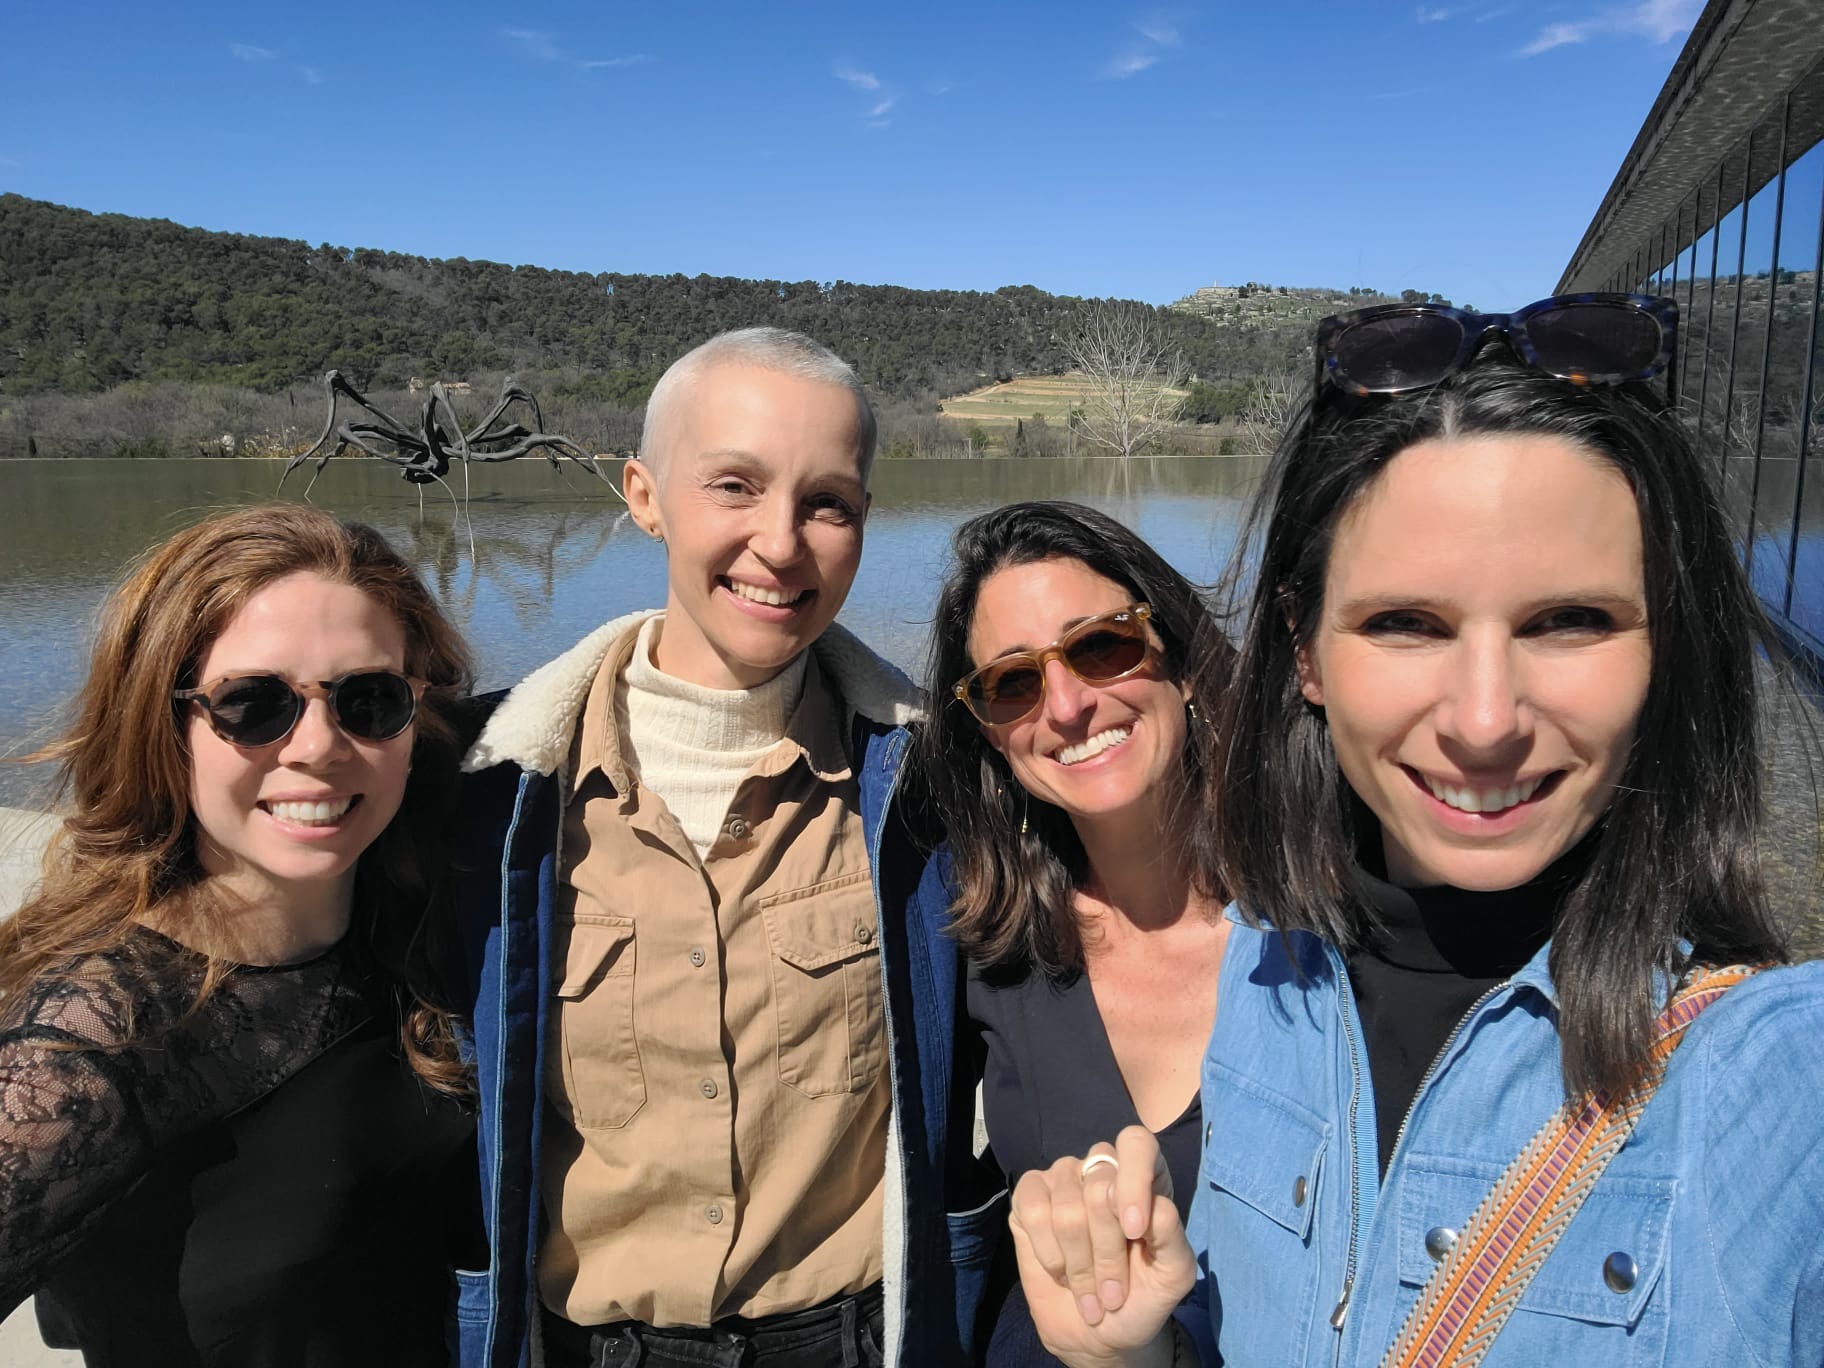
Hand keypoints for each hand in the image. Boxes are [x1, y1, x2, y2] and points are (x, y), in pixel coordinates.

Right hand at [1008, 1125, 1196, 1367]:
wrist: (1096, 1335)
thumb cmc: (1140, 1298)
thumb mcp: (1172, 1275)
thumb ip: (1172, 1236)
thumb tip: (1153, 1207)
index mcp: (1144, 1176)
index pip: (1136, 1144)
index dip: (1133, 1182)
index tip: (1134, 1232)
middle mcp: (1101, 1168)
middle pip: (1099, 1187)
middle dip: (1107, 1253)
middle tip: (1113, 1292)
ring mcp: (1062, 1178)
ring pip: (1067, 1208)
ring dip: (1080, 1265)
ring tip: (1089, 1290)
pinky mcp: (1028, 1196)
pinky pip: (1032, 1210)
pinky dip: (1049, 1253)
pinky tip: (1059, 1270)